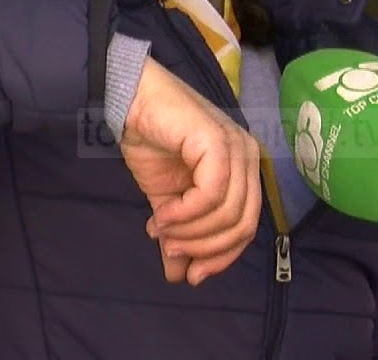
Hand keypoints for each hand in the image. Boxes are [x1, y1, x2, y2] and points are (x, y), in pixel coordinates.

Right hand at [120, 58, 261, 285]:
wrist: (130, 101)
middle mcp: (248, 158)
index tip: (193, 276)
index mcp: (243, 171)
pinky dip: (186, 212)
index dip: (222, 257)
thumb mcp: (167, 202)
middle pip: (243, 224)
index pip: (246, 227)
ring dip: (191, 231)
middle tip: (172, 249)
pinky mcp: (218, 141)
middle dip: (206, 248)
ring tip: (161, 230)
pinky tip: (162, 215)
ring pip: (228, 212)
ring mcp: (236, 147)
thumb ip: (177, 236)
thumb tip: (178, 276)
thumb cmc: (152, 142)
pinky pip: (212, 192)